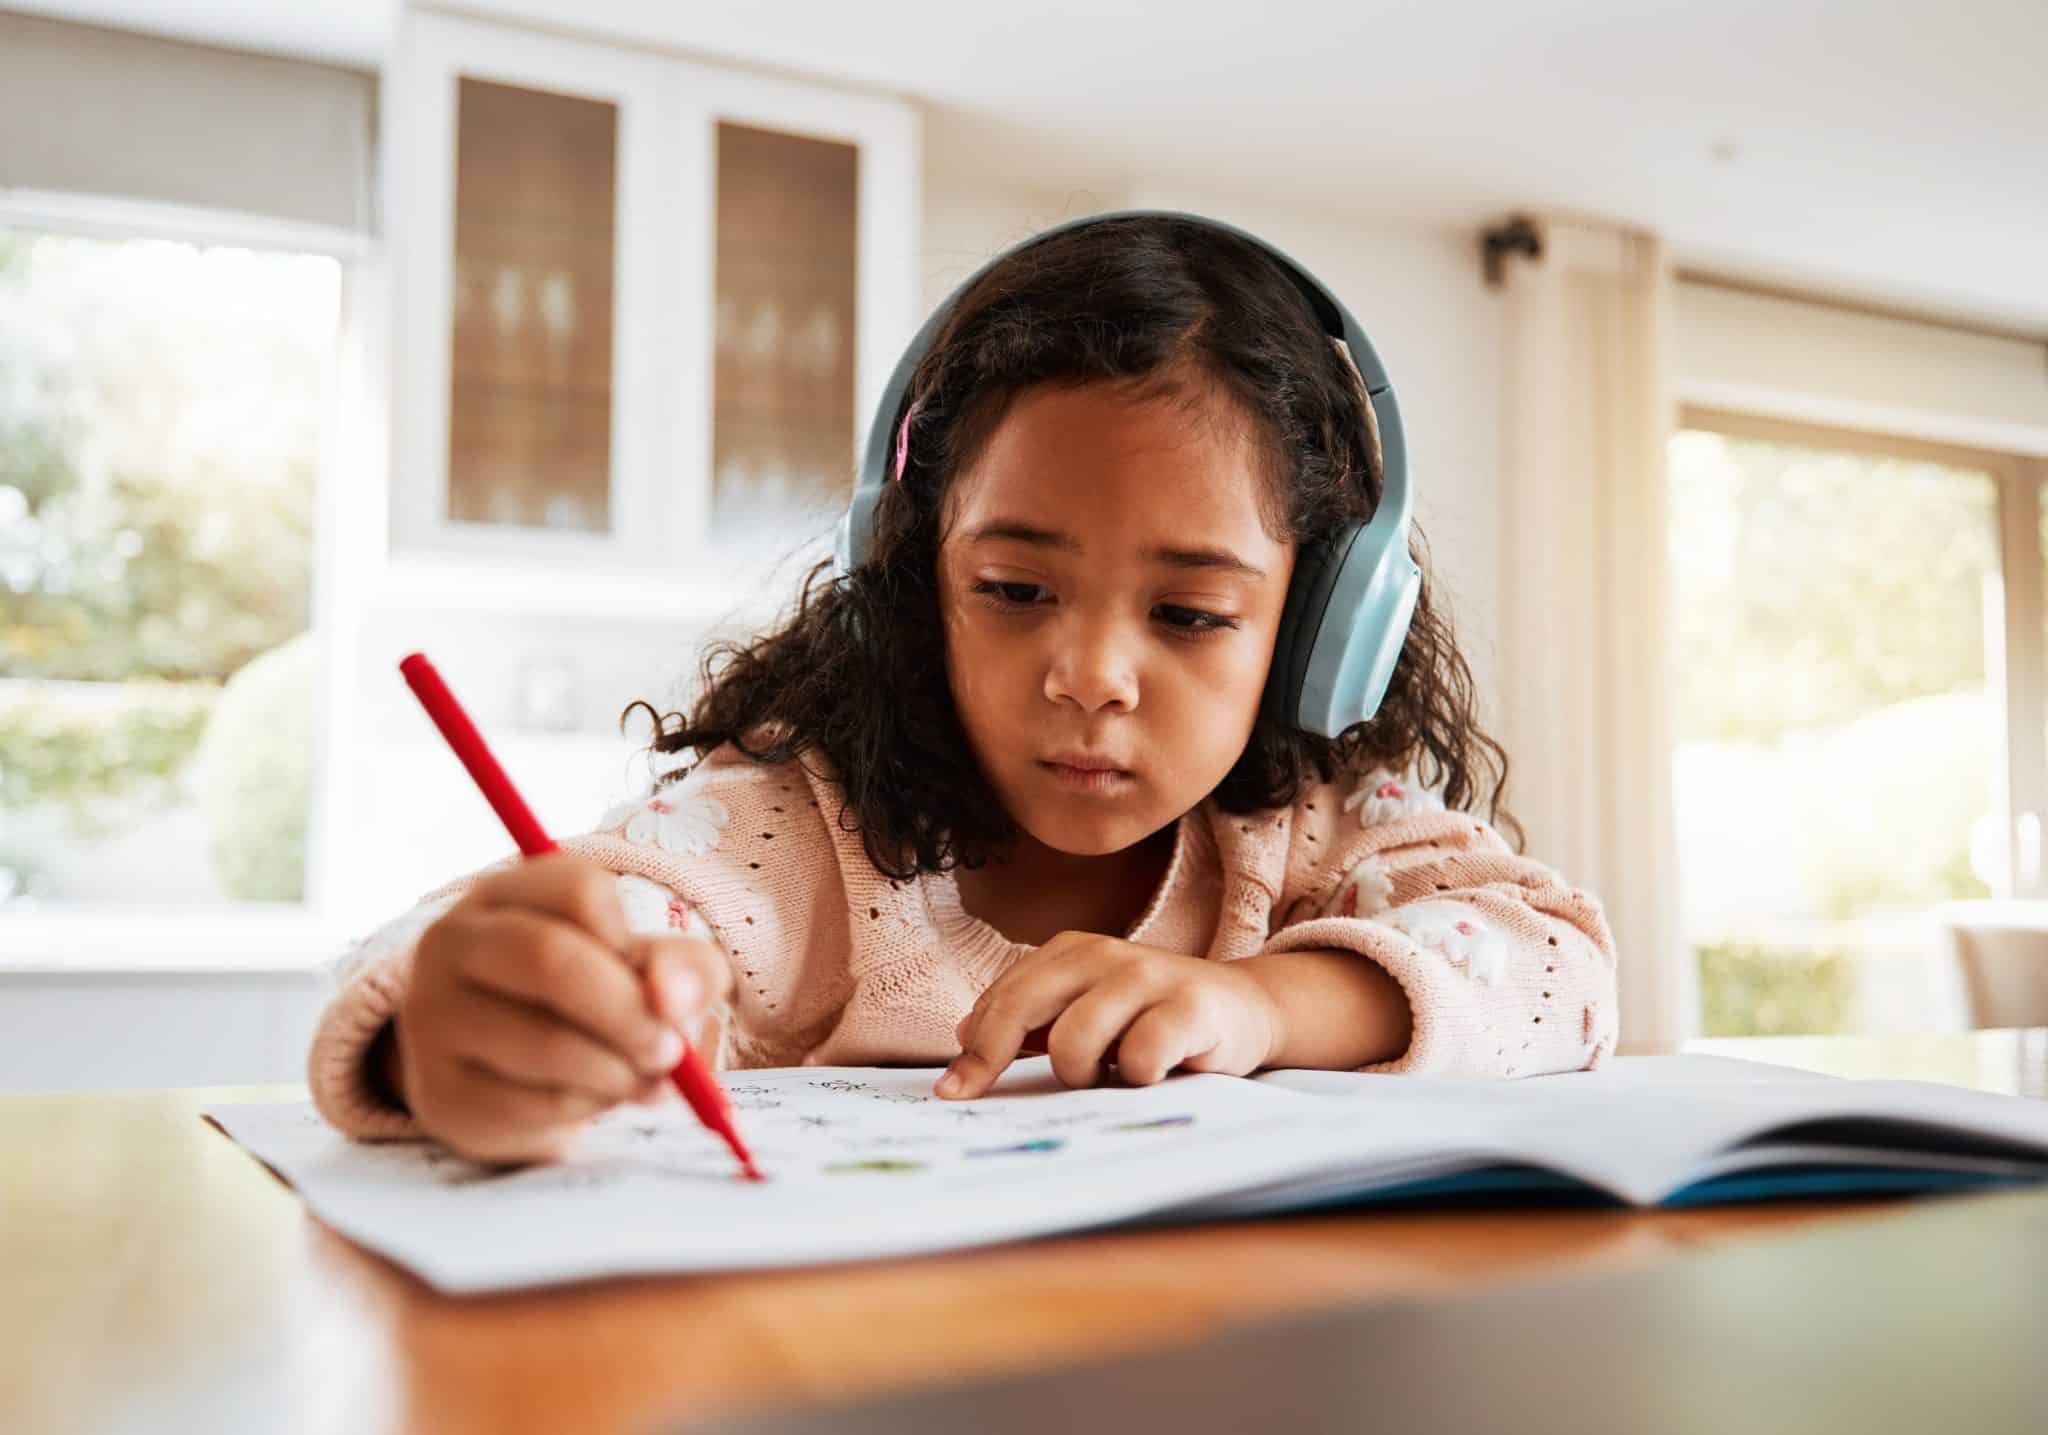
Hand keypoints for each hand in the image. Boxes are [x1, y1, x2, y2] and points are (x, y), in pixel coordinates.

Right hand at [392, 852, 732, 1163]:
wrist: (497, 1074)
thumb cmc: (585, 1001)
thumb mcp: (640, 968)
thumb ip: (683, 968)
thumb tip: (674, 998)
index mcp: (504, 893)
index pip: (580, 891)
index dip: (636, 943)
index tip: (657, 983)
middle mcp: (453, 943)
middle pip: (551, 959)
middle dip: (630, 1013)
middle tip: (672, 1051)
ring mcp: (435, 1017)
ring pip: (547, 1042)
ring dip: (620, 1072)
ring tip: (645, 1080)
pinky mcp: (442, 1092)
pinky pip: (536, 1103)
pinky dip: (590, 1108)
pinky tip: (599, 1100)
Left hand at [937, 934, 1282, 1098]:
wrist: (1245, 1010)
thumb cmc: (1156, 1019)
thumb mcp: (1090, 1010)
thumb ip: (1035, 1019)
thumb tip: (964, 1037)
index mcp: (1072, 953)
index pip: (1004, 999)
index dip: (973, 1049)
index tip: (951, 1091)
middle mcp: (1105, 955)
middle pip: (1021, 1006)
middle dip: (991, 1057)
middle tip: (977, 1097)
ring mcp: (1148, 976)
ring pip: (1072, 1040)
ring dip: (1081, 1074)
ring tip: (1108, 1075)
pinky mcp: (1190, 1006)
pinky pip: (1138, 1056)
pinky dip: (1135, 1077)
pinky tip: (1150, 1075)